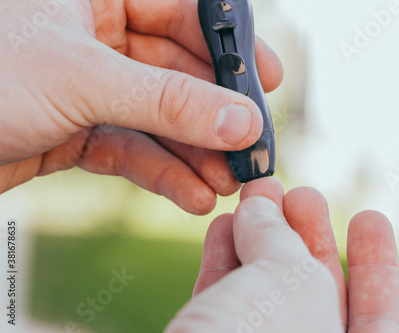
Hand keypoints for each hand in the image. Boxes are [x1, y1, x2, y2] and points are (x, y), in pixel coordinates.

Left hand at [0, 0, 282, 213]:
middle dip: (215, 116)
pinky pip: (132, 149)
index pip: (184, 10)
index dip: (229, 47)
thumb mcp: (83, 79)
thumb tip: (241, 120)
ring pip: (159, 118)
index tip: (266, 82)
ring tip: (228, 184)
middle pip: (179, 72)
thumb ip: (168, 101)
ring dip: (195, 154)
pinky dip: (162, 174)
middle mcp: (96, 34)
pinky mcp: (77, 129)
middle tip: (251, 149)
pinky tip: (192, 195)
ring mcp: (89, 85)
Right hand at [165, 177, 398, 331]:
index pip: (378, 316)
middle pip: (317, 295)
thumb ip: (281, 242)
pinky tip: (222, 227)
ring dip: (258, 239)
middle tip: (297, 193)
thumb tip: (259, 207)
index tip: (368, 216)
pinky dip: (223, 261)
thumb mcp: (288, 285)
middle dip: (308, 236)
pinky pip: (223, 302)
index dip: (376, 262)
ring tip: (255, 196)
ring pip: (264, 294)